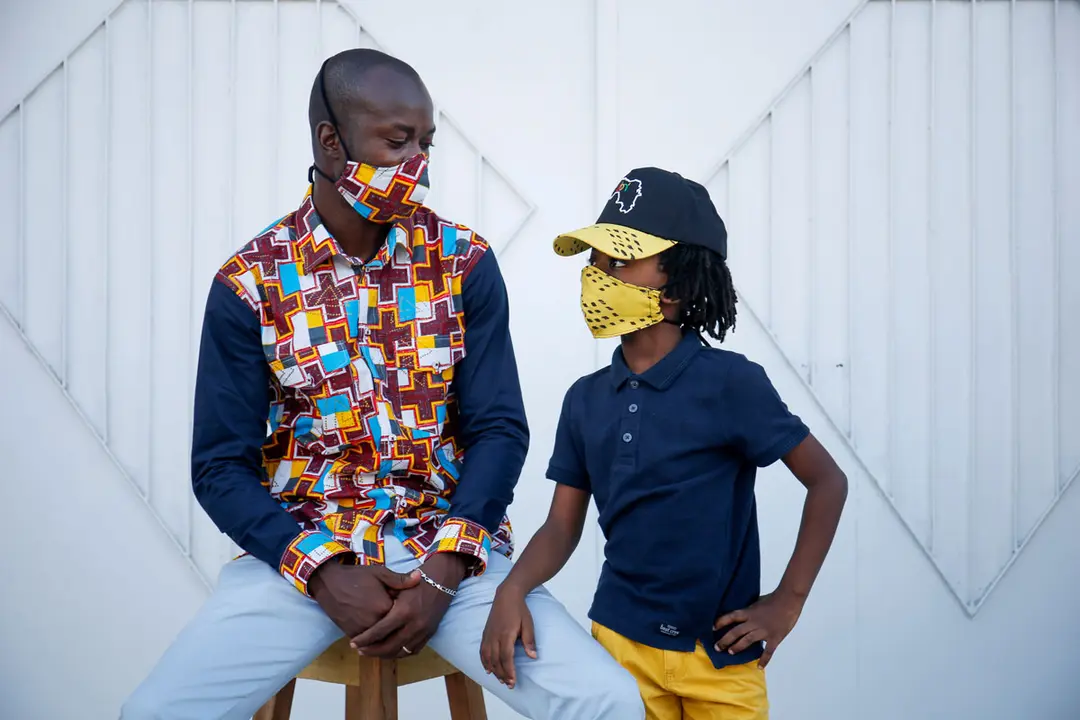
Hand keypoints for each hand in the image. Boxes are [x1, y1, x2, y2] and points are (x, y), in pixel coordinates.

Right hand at [309, 561, 420, 637]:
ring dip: (388, 639)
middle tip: (406, 625)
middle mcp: (374, 622)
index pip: (403, 617)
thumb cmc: (356, 577)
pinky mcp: (352, 634)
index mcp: (384, 607)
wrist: (329, 583)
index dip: (407, 613)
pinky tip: (381, 635)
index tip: (411, 608)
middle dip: (400, 629)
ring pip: (381, 641)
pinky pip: (368, 643)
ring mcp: (362, 630)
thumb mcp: (379, 573)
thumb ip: (400, 580)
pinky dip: (375, 641)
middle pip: (393, 632)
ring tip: (396, 633)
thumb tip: (419, 578)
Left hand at [350, 553, 467, 658]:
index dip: (364, 640)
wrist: (443, 579)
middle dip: (372, 651)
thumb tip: (365, 611)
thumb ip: (382, 599)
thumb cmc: (419, 579)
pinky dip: (400, 653)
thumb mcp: (399, 584)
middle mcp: (414, 624)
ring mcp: (424, 631)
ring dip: (385, 655)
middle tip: (359, 650)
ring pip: (401, 652)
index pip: (379, 632)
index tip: (353, 643)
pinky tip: (390, 650)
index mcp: (403, 611)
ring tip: (373, 652)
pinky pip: (413, 650)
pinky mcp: (430, 634)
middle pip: (389, 647)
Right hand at [480, 583, 535, 688]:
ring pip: (488, 658)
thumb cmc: (519, 610)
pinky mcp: (485, 634)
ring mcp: (488, 635)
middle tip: (509, 684)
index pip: (506, 658)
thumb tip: (533, 656)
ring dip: (493, 670)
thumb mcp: (528, 624)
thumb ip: (529, 641)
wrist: (506, 596)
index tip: (513, 681)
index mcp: (506, 634)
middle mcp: (495, 637)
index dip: (509, 671)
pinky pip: (482, 651)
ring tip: (500, 679)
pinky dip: (484, 662)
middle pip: (496, 661)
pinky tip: (488, 669)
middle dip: (502, 674)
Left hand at [713, 590, 804, 667]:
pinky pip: (768, 651)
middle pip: (735, 632)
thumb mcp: (757, 602)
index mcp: (749, 612)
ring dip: (737, 647)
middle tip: (717, 647)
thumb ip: (749, 610)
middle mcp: (753, 623)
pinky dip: (764, 660)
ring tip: (730, 652)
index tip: (711, 628)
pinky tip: (759, 667)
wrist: (789, 600)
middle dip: (725, 640)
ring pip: (747, 641)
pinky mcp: (774, 638)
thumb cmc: (773, 599)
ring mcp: (763, 631)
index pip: (731, 617)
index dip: (720, 622)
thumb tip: (741, 615)